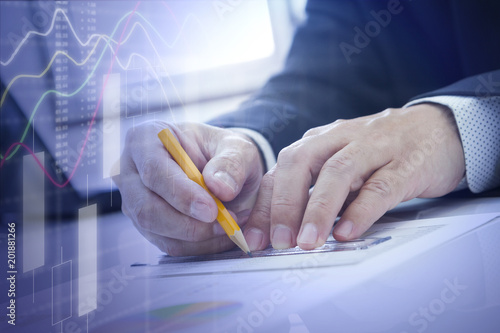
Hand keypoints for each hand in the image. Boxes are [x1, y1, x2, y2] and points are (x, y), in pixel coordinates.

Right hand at [113, 121, 263, 255]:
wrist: (221, 168)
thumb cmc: (222, 151)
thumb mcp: (236, 146)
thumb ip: (232, 162)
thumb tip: (221, 188)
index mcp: (145, 139)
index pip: (154, 170)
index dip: (181, 194)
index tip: (211, 209)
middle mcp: (131, 172)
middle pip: (147, 208)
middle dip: (189, 224)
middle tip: (227, 225)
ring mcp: (134, 201)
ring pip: (158, 232)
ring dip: (199, 237)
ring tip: (232, 225)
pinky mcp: (147, 226)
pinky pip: (170, 245)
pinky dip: (201, 245)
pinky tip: (223, 233)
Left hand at [244, 103, 464, 250]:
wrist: (438, 128)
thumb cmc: (381, 151)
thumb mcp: (342, 163)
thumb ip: (317, 188)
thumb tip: (283, 227)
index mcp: (321, 140)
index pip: (282, 169)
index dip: (264, 205)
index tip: (253, 239)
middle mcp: (341, 138)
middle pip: (301, 162)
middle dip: (284, 204)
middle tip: (277, 242)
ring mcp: (374, 147)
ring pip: (338, 172)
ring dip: (318, 210)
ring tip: (306, 243)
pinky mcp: (406, 163)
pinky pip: (380, 186)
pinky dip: (360, 211)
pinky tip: (346, 233)